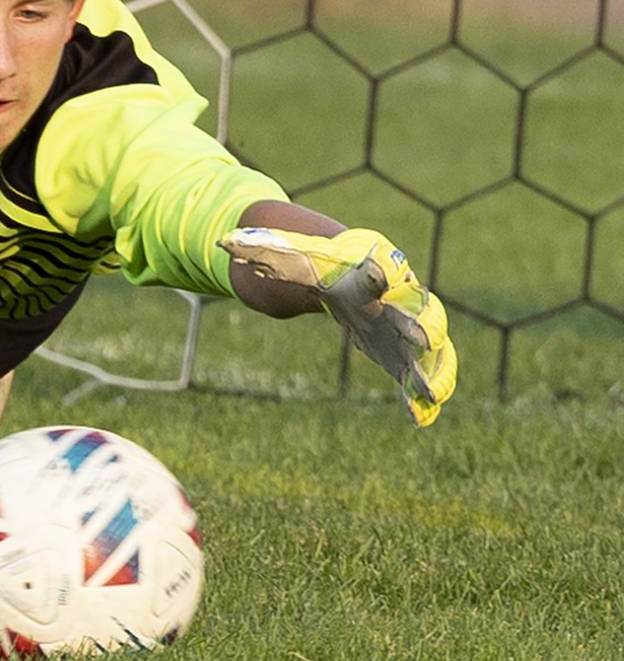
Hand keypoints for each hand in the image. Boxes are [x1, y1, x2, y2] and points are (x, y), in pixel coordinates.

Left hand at [218, 227, 456, 426]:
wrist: (346, 271)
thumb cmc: (315, 261)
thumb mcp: (285, 253)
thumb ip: (260, 247)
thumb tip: (224, 241)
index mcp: (371, 265)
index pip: (380, 265)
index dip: (380, 270)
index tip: (379, 272)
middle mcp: (399, 295)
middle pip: (419, 307)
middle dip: (423, 322)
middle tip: (424, 338)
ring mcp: (406, 324)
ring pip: (433, 346)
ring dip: (436, 369)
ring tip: (432, 396)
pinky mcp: (403, 350)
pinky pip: (419, 373)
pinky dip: (421, 395)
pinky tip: (420, 419)